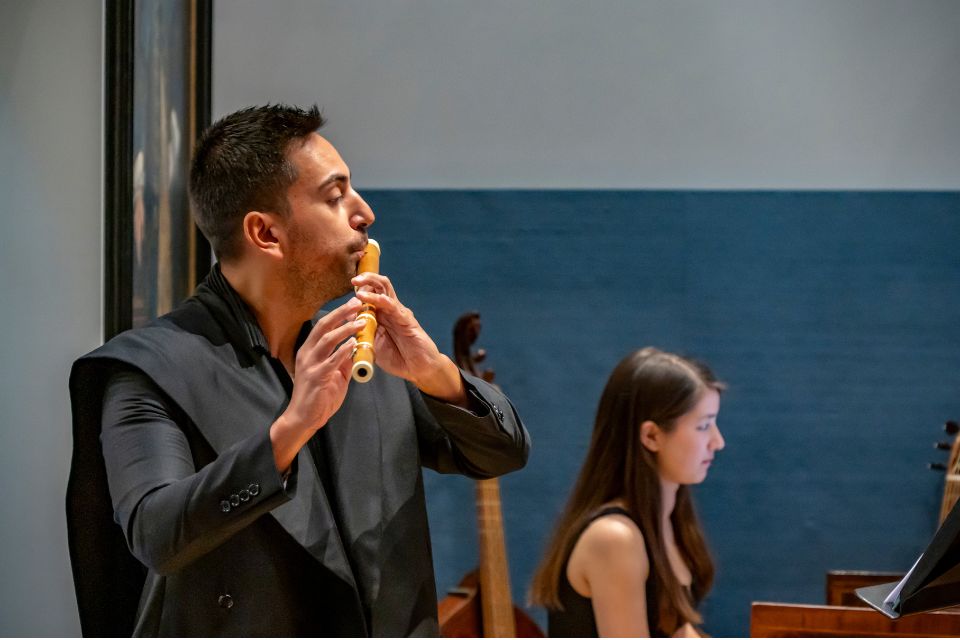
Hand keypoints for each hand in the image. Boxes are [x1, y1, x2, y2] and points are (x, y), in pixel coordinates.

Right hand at [270, 296, 363, 472]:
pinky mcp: (316, 377)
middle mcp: (307, 353)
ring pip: (326, 340)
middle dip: (341, 313)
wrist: (305, 417)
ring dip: (344, 329)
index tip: (353, 303)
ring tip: (360, 322)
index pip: (323, 325)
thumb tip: (355, 345)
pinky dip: (343, 351)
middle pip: (323, 327)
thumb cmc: (319, 395)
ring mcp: (310, 365)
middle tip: (357, 303)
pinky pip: (330, 361)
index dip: (338, 313)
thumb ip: (342, 359)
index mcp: (310, 350)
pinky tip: (353, 344)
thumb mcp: (333, 373)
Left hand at [352, 272, 465, 404]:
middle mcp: (390, 310)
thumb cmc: (398, 358)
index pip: (371, 295)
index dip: (359, 289)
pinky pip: (392, 305)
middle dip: (365, 279)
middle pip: (378, 286)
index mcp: (382, 316)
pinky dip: (378, 299)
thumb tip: (346, 324)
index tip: (346, 288)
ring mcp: (398, 313)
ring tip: (357, 282)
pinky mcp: (406, 319)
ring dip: (370, 283)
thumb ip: (361, 335)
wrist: (419, 369)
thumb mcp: (373, 346)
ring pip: (385, 289)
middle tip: (353, 279)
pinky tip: (366, 298)